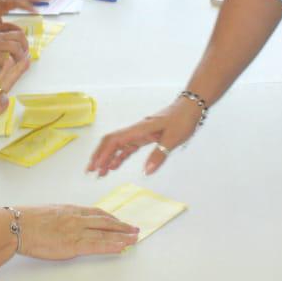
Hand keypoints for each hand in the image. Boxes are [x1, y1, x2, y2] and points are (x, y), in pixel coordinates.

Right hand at [0, 26, 28, 69]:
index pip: (9, 32)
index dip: (16, 40)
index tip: (19, 45)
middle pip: (18, 35)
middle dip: (25, 44)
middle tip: (25, 53)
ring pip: (16, 47)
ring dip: (21, 55)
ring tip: (20, 62)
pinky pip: (8, 60)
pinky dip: (11, 65)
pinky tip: (10, 69)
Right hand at [17, 205, 137, 258]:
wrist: (18, 226)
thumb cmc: (27, 220)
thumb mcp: (48, 212)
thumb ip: (61, 216)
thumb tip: (65, 222)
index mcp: (71, 210)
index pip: (96, 213)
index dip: (111, 218)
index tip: (119, 221)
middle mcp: (77, 218)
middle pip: (105, 222)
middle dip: (122, 226)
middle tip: (134, 229)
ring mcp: (76, 231)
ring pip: (105, 233)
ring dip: (122, 236)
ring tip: (134, 239)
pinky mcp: (73, 245)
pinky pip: (97, 245)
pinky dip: (111, 246)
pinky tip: (121, 247)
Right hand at [87, 96, 202, 175]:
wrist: (190, 107)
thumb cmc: (182, 119)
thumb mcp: (173, 138)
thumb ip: (159, 155)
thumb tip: (146, 172)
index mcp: (139, 129)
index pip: (115, 141)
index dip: (103, 153)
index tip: (96, 166)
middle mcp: (135, 130)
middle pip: (111, 142)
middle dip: (99, 156)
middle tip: (91, 171)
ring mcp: (139, 134)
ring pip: (117, 146)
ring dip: (107, 158)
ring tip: (100, 173)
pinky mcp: (144, 137)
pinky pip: (127, 147)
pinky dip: (119, 156)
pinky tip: (114, 166)